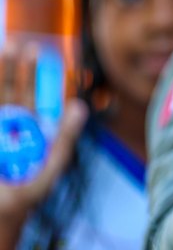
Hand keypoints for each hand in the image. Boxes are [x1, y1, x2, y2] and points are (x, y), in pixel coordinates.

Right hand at [0, 41, 86, 247]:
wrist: (0, 212)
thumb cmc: (27, 192)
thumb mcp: (50, 167)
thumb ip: (64, 138)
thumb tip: (80, 106)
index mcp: (29, 126)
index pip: (33, 93)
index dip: (35, 73)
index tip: (37, 50)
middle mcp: (8, 123)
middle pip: (12, 88)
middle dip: (15, 66)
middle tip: (20, 44)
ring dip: (0, 73)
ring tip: (5, 48)